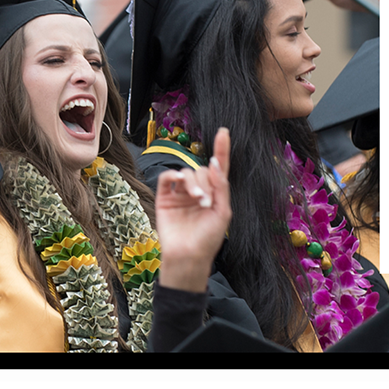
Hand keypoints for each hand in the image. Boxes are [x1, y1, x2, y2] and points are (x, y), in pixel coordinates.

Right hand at [155, 128, 231, 291]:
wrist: (188, 257)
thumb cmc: (208, 239)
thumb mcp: (223, 212)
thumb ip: (221, 186)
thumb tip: (213, 162)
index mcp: (214, 194)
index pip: (218, 168)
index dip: (221, 149)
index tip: (224, 132)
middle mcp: (198, 191)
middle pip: (201, 170)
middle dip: (205, 182)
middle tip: (206, 201)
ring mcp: (181, 194)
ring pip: (186, 172)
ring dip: (193, 183)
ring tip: (197, 200)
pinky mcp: (165, 197)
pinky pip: (168, 178)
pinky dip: (174, 176)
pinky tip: (180, 185)